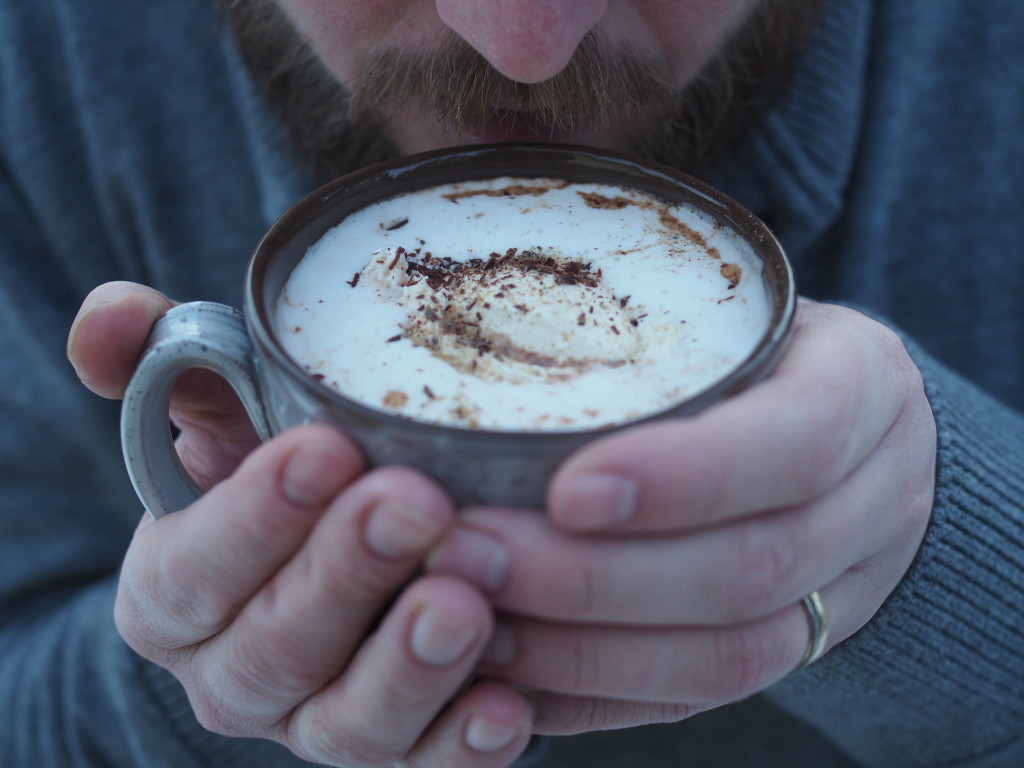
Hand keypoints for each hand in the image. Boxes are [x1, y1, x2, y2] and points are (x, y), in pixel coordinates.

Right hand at [68, 282, 532, 766]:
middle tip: (415, 502)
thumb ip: (170, 369)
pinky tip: (509, 703)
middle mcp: (235, 674)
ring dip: (407, 666)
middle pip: (275, 647)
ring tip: (465, 603)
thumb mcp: (222, 417)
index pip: (195, 568)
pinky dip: (462, 744)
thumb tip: (113, 313)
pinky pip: (422, 767)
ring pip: (347, 722)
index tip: (325, 448)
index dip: (254, 516)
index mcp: (176, 592)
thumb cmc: (274, 471)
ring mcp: (314, 721)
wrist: (319, 557)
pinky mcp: (393, 749)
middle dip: (345, 574)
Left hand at [427, 300, 936, 734]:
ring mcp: (844, 591)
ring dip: (587, 650)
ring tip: (475, 618)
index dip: (685, 478)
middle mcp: (873, 499)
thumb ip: (645, 332)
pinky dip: (600, 693)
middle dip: (596, 577)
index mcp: (863, 390)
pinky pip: (702, 697)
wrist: (854, 429)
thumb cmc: (764, 348)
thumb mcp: (736, 309)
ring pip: (731, 657)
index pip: (795, 443)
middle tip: (471, 554)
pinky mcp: (793, 650)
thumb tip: (484, 347)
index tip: (565, 490)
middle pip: (751, 568)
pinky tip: (515, 674)